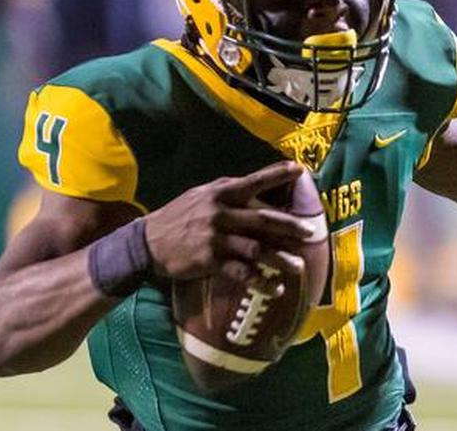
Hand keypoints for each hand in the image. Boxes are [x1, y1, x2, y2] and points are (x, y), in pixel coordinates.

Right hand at [144, 161, 316, 282]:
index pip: (254, 181)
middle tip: (310, 232)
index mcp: (220, 192)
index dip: (277, 174)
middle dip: (290, 226)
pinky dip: (260, 281)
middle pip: (263, 218)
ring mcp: (215, 237)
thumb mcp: (201, 196)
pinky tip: (275, 288)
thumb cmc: (179, 217)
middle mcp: (220, 212)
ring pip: (256, 248)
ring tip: (298, 267)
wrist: (146, 242)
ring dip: (280, 259)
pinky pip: (241, 272)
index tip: (300, 169)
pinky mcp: (209, 260)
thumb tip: (258, 190)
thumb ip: (228, 193)